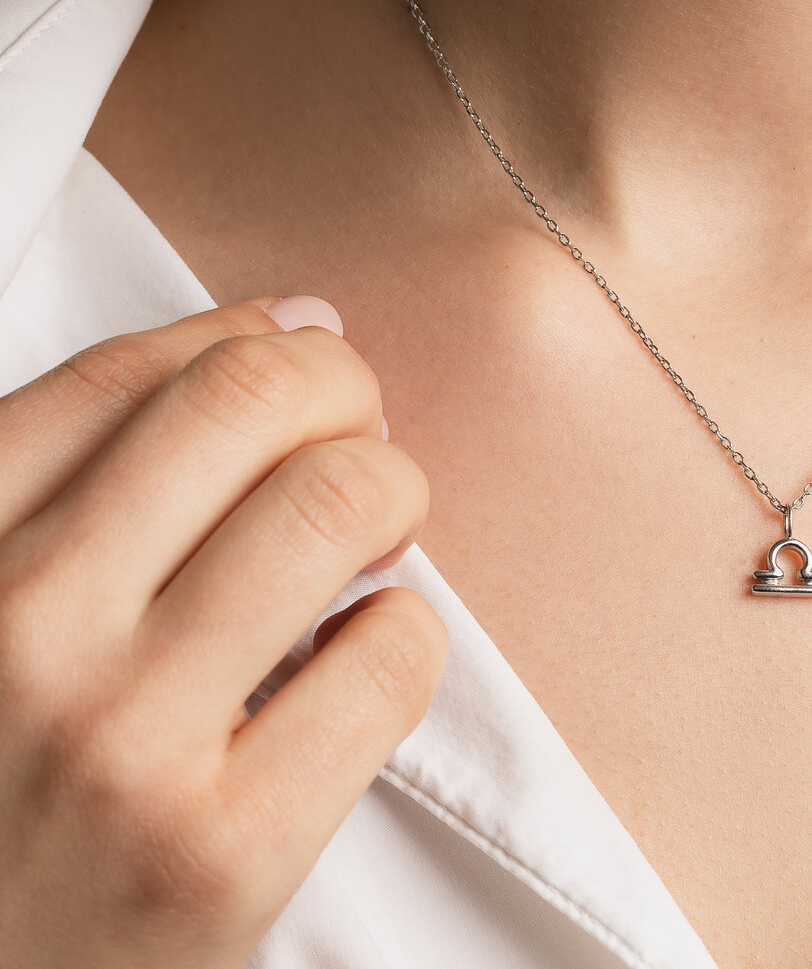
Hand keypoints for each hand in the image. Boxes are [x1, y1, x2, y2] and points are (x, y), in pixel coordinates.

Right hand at [0, 296, 444, 967]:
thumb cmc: (4, 798)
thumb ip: (85, 487)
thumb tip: (283, 326)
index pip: (125, 377)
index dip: (245, 338)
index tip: (296, 349)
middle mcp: (15, 633)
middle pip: (249, 402)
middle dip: (343, 390)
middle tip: (360, 436)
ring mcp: (120, 743)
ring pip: (337, 501)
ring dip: (392, 494)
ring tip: (377, 537)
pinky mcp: (224, 850)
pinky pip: (390, 656)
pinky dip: (406, 633)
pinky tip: (362, 657)